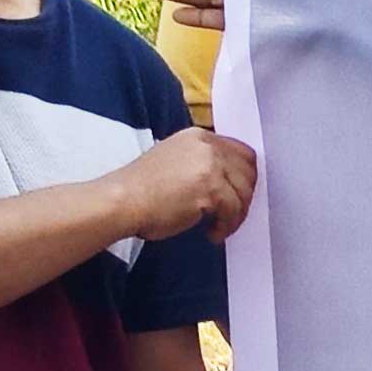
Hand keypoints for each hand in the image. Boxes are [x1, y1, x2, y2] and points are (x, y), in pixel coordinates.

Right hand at [122, 127, 259, 245]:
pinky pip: (234, 211)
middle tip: (232, 215)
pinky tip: (211, 234)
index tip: (239, 195)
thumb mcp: (174, 161)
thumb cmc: (141, 189)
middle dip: (244, 197)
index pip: (240, 152)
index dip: (245, 177)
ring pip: (244, 193)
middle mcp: (206, 146)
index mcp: (198, 136)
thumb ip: (201, 163)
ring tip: (218, 227)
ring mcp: (209, 166)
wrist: (123, 201)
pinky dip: (226, 227)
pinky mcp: (210, 188)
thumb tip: (227, 181)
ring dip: (235, 215)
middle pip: (248, 171)